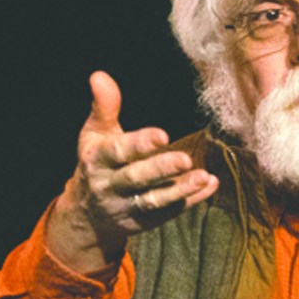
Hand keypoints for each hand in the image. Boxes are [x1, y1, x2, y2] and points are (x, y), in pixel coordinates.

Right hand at [47, 71, 218, 272]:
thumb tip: (99, 75)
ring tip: (204, 177)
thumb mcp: (94, 135)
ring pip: (155, 201)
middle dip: (161, 170)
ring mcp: (128, 207)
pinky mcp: (145, 223)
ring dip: (181, 191)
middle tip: (186, 159)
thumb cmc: (98, 162)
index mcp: (98, 160)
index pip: (119, 152)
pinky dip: (191, 200)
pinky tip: (210, 184)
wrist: (88, 214)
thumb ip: (103, 107)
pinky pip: (170, 212)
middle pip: (137, 179)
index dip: (140, 144)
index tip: (163, 135)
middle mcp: (110, 186)